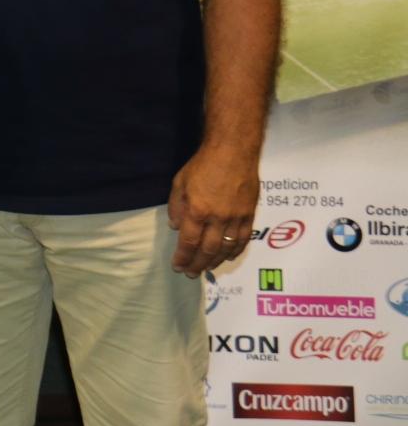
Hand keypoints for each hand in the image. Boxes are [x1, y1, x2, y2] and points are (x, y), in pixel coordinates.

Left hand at [168, 145, 258, 277]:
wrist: (233, 152)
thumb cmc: (203, 165)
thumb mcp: (179, 182)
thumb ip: (176, 207)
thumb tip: (176, 228)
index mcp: (197, 210)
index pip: (188, 242)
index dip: (183, 257)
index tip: (177, 266)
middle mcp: (217, 218)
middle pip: (207, 250)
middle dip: (197, 265)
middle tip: (191, 274)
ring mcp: (236, 218)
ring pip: (226, 248)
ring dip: (215, 262)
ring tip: (207, 269)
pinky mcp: (249, 215)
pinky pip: (242, 239)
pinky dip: (234, 252)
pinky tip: (227, 257)